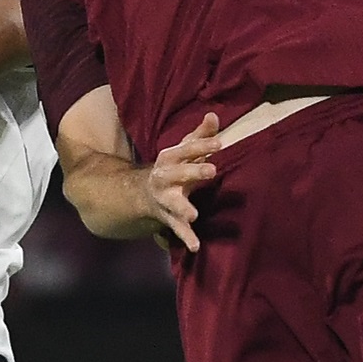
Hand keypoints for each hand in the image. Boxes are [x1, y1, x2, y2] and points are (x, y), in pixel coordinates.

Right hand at [146, 113, 222, 249]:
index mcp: (169, 159)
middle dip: (193, 171)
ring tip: (193, 215)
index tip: (219, 143)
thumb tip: (214, 115)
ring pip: (174, 204)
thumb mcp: (183, 150)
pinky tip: (195, 247)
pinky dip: (186, 237)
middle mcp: (164, 178)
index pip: (186, 149)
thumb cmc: (173, 168)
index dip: (201, 146)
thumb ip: (199, 135)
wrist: (143, 193)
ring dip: (183, 208)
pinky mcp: (169, 218)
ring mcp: (165, 199)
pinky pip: (177, 229)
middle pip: (178, 173)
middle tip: (212, 170)